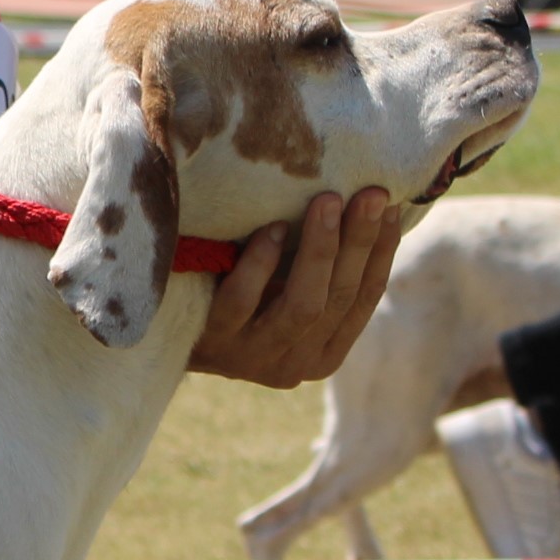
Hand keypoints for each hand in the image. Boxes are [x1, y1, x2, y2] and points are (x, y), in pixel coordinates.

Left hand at [185, 187, 398, 388]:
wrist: (167, 326)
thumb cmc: (240, 293)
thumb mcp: (286, 286)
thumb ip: (323, 266)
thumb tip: (371, 204)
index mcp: (324, 353)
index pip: (365, 299)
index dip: (381, 252)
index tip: (393, 206)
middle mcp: (295, 365)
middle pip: (339, 298)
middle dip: (359, 243)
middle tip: (370, 194)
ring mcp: (253, 358)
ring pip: (303, 306)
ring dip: (319, 249)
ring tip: (326, 201)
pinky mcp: (214, 344)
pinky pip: (242, 303)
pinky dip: (260, 265)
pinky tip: (269, 230)